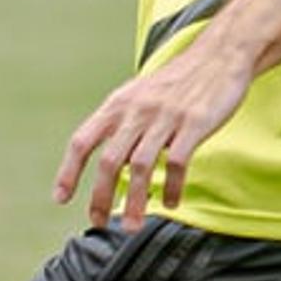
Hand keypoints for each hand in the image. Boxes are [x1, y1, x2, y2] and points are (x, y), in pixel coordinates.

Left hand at [52, 40, 253, 230]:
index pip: (83, 140)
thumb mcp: (140, 95)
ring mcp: (166, 117)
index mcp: (120, 104)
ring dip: (133, 201)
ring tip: (132, 226)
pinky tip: (170, 202)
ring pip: (140, 167)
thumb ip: (122, 124)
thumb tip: (110, 164)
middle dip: (100, 196)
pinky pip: (177, 162)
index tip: (61, 198)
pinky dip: (171, 187)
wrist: (220, 54)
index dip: (69, 171)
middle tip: (99, 223)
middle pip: (109, 160)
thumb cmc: (179, 80)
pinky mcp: (194, 123)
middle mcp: (138, 110)